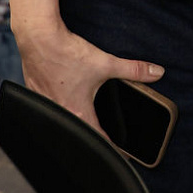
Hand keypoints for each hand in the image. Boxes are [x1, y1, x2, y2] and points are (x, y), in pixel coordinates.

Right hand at [9, 0, 164, 133]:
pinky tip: (60, 95)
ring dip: (72, 117)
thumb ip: (133, 70)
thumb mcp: (105, 63)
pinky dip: (56, 103)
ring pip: (61, 119)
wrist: (39, 39)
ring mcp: (45, 104)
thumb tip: (157, 73)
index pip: (98, 138)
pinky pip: (47, 106)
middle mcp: (61, 113)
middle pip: (78, 130)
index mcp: (78, 112)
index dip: (110, 147)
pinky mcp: (35, 92)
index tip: (119, 154)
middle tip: (102, 133)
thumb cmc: (68, 53)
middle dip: (91, 132)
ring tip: (82, 114)